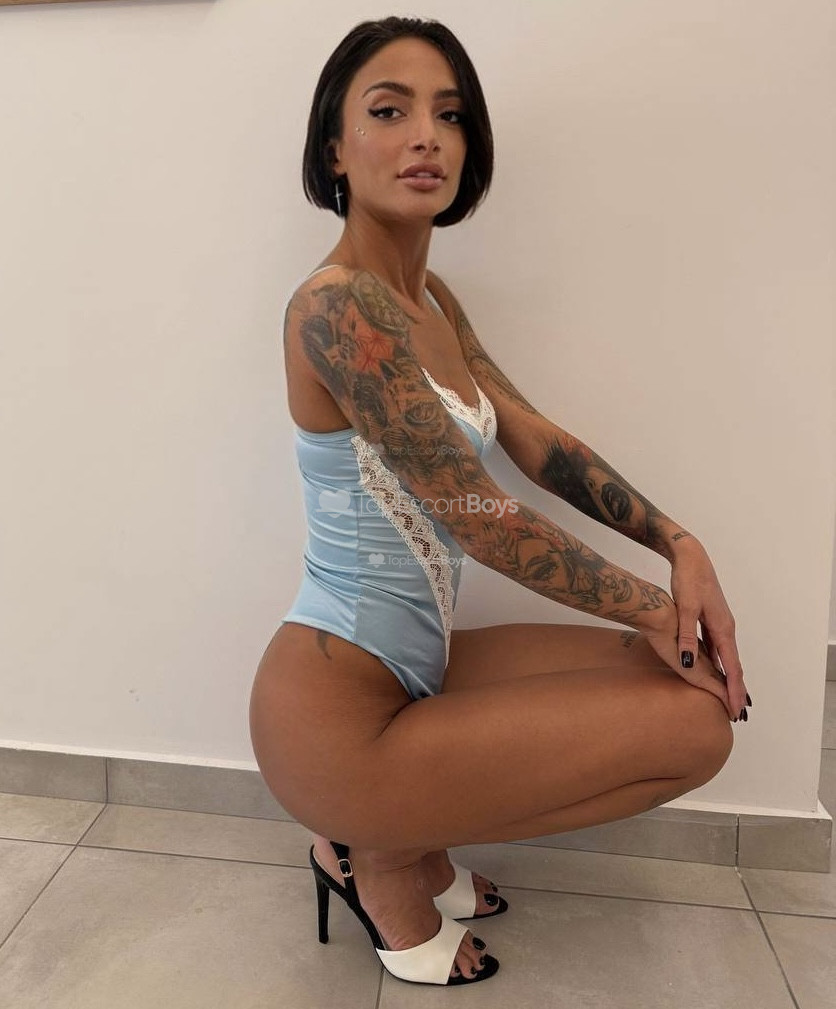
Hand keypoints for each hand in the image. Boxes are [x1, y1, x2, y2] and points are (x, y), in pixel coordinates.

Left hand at [669, 539, 749, 719]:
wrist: (690, 557)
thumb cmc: (688, 580)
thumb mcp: (685, 609)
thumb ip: (687, 637)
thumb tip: (690, 664)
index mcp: (723, 628)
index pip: (732, 667)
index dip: (734, 690)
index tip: (736, 710)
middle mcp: (726, 628)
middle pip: (734, 665)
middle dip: (737, 690)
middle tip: (738, 713)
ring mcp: (720, 623)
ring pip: (727, 657)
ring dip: (730, 678)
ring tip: (730, 697)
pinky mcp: (711, 618)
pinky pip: (718, 648)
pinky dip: (720, 663)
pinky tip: (715, 670)